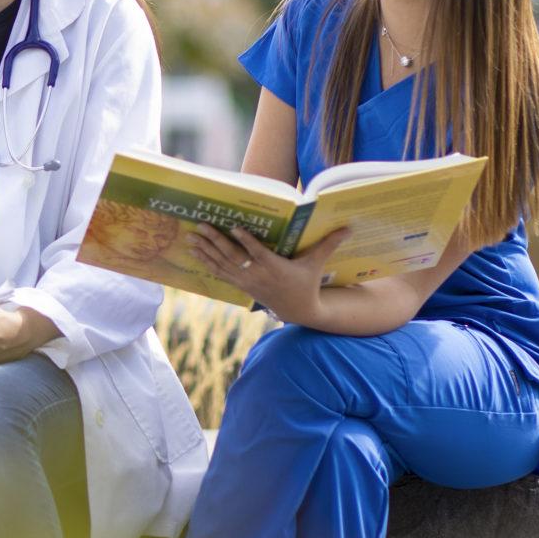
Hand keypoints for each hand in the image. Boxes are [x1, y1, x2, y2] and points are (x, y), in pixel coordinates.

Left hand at [188, 224, 351, 324]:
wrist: (297, 311)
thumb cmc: (306, 283)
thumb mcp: (316, 263)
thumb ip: (328, 244)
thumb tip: (348, 227)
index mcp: (274, 267)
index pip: (257, 252)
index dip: (246, 240)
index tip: (234, 227)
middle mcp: (256, 274)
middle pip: (232, 256)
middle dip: (215, 241)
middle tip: (201, 226)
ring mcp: (246, 281)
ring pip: (221, 264)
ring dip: (205, 250)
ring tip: (190, 237)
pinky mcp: (240, 284)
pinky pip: (220, 272)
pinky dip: (206, 262)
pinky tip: (195, 252)